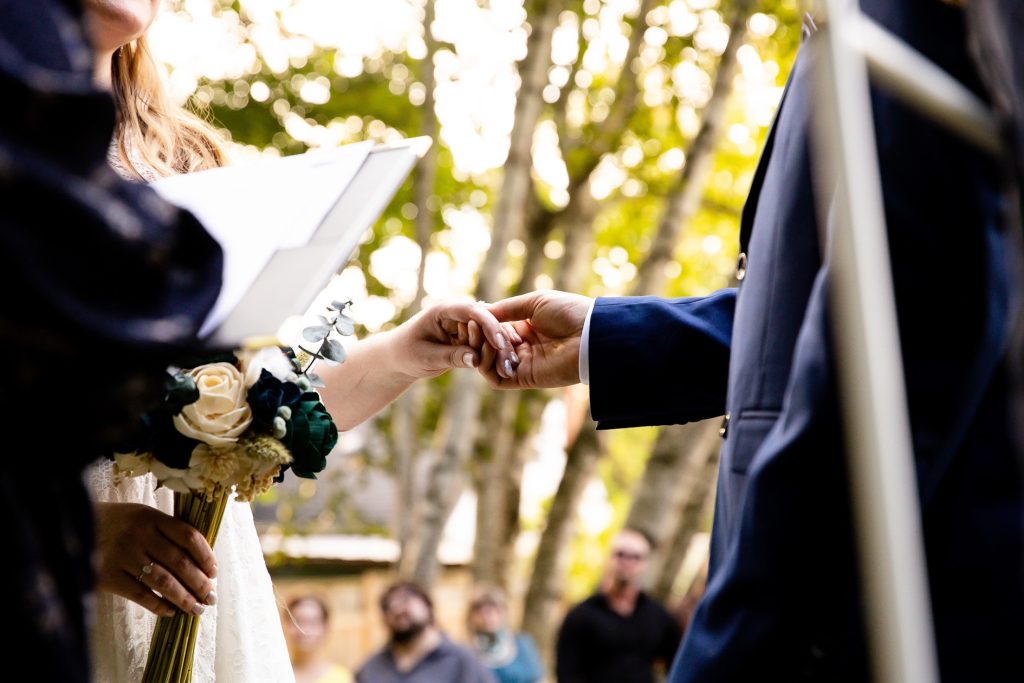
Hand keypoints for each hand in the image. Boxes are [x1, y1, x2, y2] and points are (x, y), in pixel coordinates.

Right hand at [94, 502, 217, 616]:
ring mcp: (122, 556)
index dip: (206, 556)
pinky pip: (140, 595)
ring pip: (163, 582)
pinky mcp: (107, 576)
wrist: (72, 528)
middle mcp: (138, 535)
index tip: (214, 572)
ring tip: (197, 609)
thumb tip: (199, 561)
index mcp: (150, 517)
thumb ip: (166, 531)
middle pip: (179, 562)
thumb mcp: (140, 516)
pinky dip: (159, 606)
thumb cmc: (115, 523)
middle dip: (200, 583)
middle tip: (211, 597)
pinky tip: (170, 612)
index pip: (188, 536)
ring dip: (184, 598)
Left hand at [386, 298, 518, 379]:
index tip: (499, 342)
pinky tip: (506, 366)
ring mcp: (464, 323)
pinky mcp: (469, 335)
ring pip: (489, 333)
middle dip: (498, 339)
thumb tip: (476, 359)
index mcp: (443, 309)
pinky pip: (486, 343)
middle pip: (486, 320)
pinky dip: (494, 354)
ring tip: (509, 366)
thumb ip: (451, 356)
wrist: (399, 357)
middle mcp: (457, 312)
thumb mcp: (426, 357)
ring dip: (500, 348)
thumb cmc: (406, 354)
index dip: (488, 324)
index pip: (471, 311)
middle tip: (510, 359)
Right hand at [478, 289, 592, 388]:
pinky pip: (497, 379)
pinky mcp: (525, 379)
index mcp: (526, 328)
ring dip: (482, 351)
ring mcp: (523, 364)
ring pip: (489, 362)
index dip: (482, 324)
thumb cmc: (569, 313)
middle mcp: (523, 347)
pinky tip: (492, 351)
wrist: (590, 335)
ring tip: (484, 339)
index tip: (473, 316)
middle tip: (473, 328)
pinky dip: (488, 366)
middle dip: (479, 337)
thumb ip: (507, 309)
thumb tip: (481, 311)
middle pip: (489, 346)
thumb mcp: (534, 302)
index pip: (494, 329)